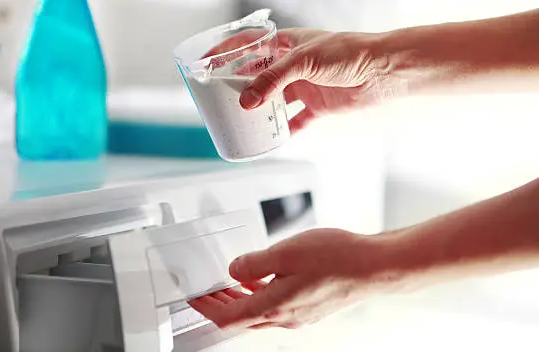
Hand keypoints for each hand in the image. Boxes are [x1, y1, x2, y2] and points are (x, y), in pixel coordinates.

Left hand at [188, 228, 393, 329]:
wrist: (374, 266)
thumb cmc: (337, 258)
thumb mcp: (285, 252)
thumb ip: (254, 263)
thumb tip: (234, 270)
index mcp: (275, 305)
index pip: (228, 317)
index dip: (207, 308)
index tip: (196, 298)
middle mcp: (285, 317)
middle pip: (242, 317)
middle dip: (221, 303)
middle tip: (207, 291)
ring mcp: (300, 315)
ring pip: (259, 313)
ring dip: (240, 299)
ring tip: (229, 283)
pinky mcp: (310, 308)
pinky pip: (276, 307)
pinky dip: (261, 295)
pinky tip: (262, 279)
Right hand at [203, 28, 403, 132]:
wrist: (384, 71)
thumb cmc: (348, 53)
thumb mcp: (304, 62)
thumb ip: (273, 81)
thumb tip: (246, 102)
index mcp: (286, 45)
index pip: (249, 45)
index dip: (226, 53)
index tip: (205, 63)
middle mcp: (293, 66)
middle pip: (257, 77)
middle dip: (238, 87)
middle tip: (218, 99)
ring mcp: (304, 87)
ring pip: (274, 102)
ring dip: (259, 112)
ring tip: (239, 122)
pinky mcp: (318, 107)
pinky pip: (296, 122)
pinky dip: (284, 132)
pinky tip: (271, 140)